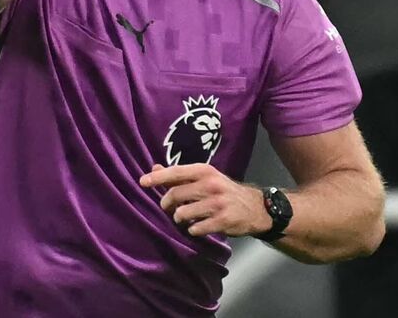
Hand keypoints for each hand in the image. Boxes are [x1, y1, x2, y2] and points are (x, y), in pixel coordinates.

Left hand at [139, 163, 270, 237]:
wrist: (255, 208)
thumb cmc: (223, 191)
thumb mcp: (204, 178)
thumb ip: (179, 175)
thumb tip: (154, 168)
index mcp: (204, 171)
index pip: (176, 172)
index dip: (157, 178)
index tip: (142, 182)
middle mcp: (211, 185)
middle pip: (175, 195)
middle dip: (167, 204)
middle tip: (169, 208)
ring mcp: (218, 203)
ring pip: (183, 214)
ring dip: (179, 219)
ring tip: (186, 217)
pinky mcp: (223, 221)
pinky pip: (195, 229)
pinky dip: (193, 230)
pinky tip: (198, 227)